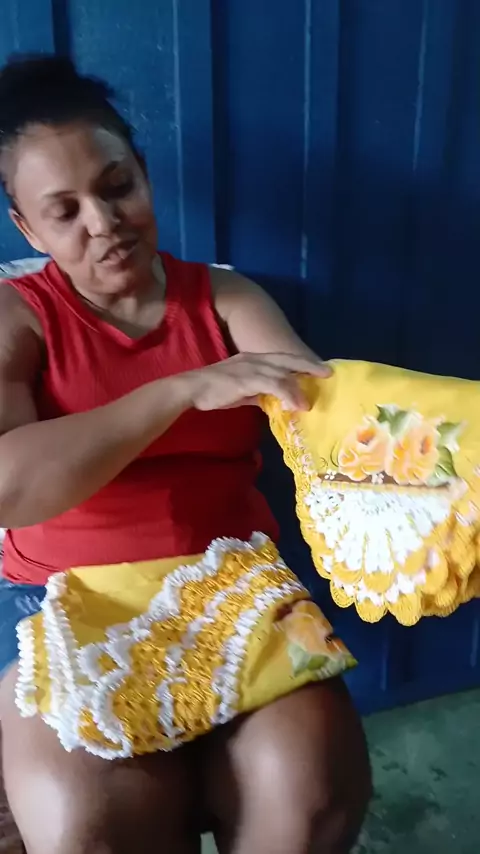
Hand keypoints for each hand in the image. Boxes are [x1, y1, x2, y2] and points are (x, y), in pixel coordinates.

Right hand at [185, 352, 330, 411]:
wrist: (191, 389)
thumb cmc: (213, 390)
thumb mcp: (240, 390)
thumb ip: (257, 393)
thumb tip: (271, 402)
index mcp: (253, 359)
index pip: (282, 359)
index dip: (300, 363)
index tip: (317, 368)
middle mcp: (255, 359)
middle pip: (288, 360)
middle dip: (308, 365)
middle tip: (328, 372)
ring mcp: (251, 368)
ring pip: (282, 373)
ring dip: (299, 386)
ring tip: (311, 400)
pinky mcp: (247, 379)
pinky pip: (273, 385)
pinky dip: (287, 393)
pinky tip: (296, 404)